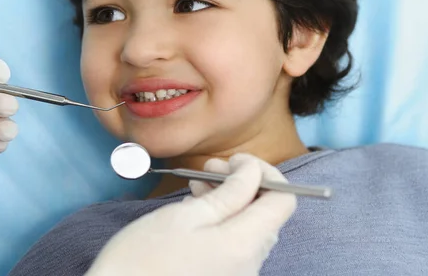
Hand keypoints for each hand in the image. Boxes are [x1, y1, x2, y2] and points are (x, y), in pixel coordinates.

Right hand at [86, 153, 296, 275]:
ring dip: (231, 200)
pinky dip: (223, 221)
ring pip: (250, 228)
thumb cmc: (143, 259)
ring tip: (198, 185)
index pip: (284, 201)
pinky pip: (236, 245)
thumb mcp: (184, 216)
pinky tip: (197, 210)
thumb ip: (228, 193)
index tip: (236, 161)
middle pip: (267, 214)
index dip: (266, 173)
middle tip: (211, 166)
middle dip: (245, 183)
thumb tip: (253, 172)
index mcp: (243, 245)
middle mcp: (249, 265)